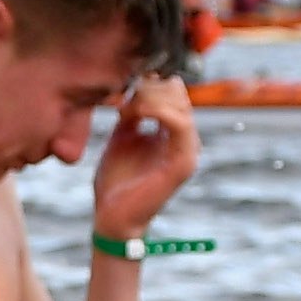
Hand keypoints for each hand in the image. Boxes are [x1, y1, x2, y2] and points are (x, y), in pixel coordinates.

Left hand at [93, 75, 195, 250]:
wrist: (112, 216)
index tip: (125, 91)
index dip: (150, 84)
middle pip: (180, 94)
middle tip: (125, 101)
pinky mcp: (183, 162)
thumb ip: (132, 114)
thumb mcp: (122, 137)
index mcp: (173, 133)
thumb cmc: (116, 180)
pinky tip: (136, 113)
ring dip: (152, 99)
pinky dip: (158, 111)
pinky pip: (180, 124)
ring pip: (181, 105)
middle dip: (151, 89)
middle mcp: (185, 140)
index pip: (174, 93)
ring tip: (128, 109)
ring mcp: (188, 151)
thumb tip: (136, 90)